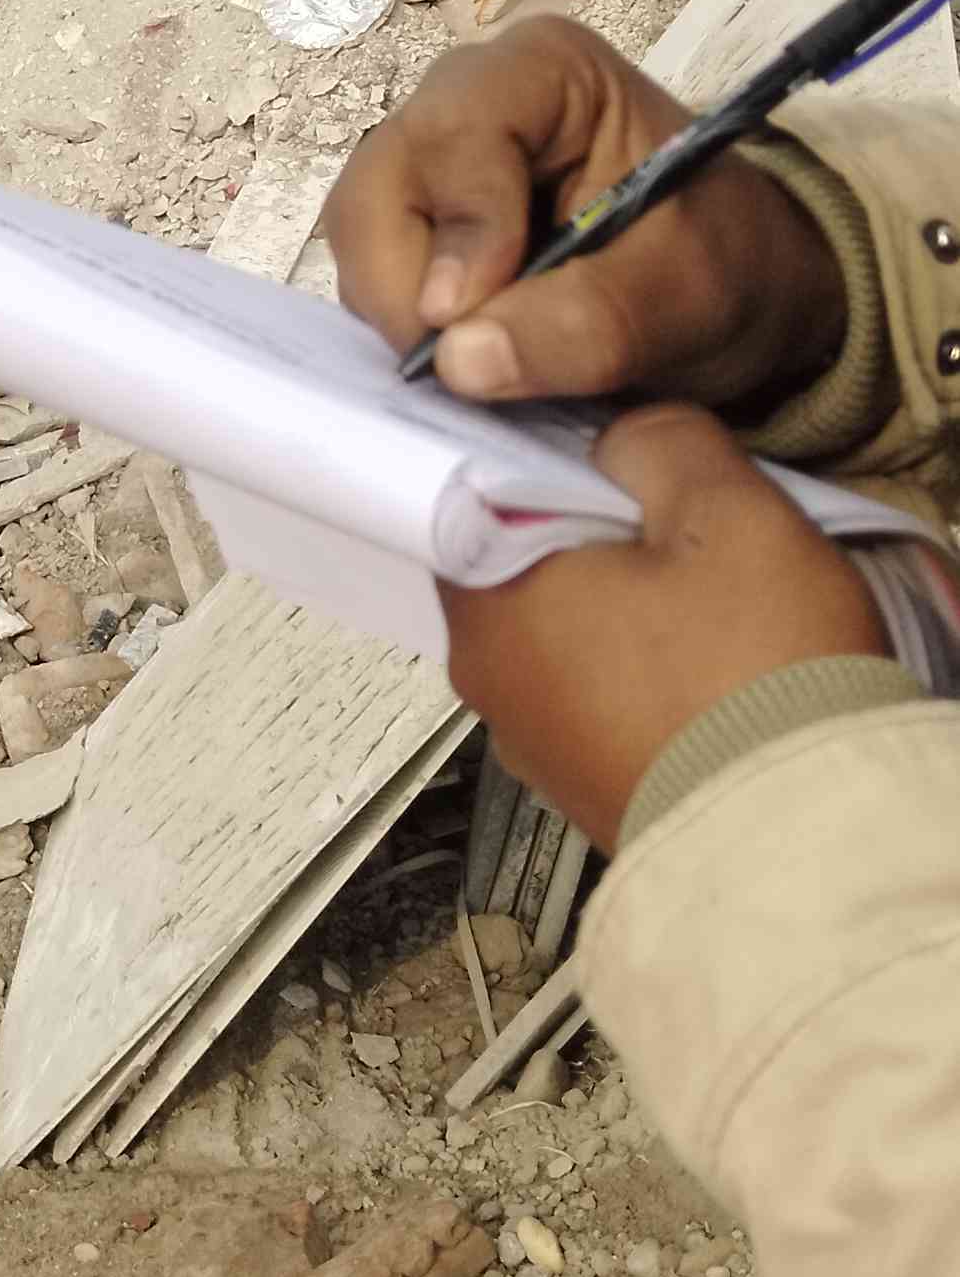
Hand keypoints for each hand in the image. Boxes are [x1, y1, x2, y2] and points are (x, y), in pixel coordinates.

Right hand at [326, 18, 844, 408]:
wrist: (736, 293)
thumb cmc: (725, 265)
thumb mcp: (682, 297)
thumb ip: (587, 323)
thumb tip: (459, 360)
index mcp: (543, 73)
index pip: (456, 132)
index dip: (458, 227)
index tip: (467, 321)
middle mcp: (465, 101)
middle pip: (380, 186)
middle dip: (409, 286)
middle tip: (464, 364)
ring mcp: (429, 162)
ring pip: (361, 237)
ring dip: (403, 314)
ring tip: (486, 360)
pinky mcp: (413, 220)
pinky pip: (370, 273)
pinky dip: (405, 326)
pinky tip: (473, 350)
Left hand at [442, 407, 885, 846]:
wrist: (805, 839)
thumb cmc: (755, 684)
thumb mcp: (725, 511)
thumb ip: (656, 442)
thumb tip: (622, 437)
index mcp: (486, 596)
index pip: (472, 491)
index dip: (547, 457)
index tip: (609, 453)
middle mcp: (486, 677)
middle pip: (523, 561)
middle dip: (596, 536)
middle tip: (679, 527)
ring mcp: (532, 741)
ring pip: (567, 632)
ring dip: (627, 608)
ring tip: (710, 604)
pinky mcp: (585, 786)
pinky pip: (602, 699)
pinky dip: (647, 674)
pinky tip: (712, 668)